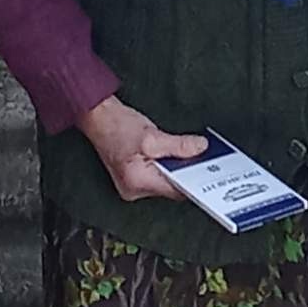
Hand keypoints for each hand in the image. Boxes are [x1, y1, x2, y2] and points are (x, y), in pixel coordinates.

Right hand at [77, 96, 206, 202]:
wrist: (97, 117)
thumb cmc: (116, 125)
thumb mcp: (151, 135)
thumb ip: (177, 145)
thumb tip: (199, 148)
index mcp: (137, 183)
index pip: (175, 189)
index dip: (194, 179)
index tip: (210, 171)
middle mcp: (134, 190)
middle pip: (171, 185)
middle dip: (187, 170)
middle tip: (203, 155)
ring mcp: (132, 185)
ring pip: (166, 180)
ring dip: (177, 166)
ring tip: (190, 150)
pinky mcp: (133, 176)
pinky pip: (158, 174)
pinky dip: (168, 164)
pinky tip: (174, 152)